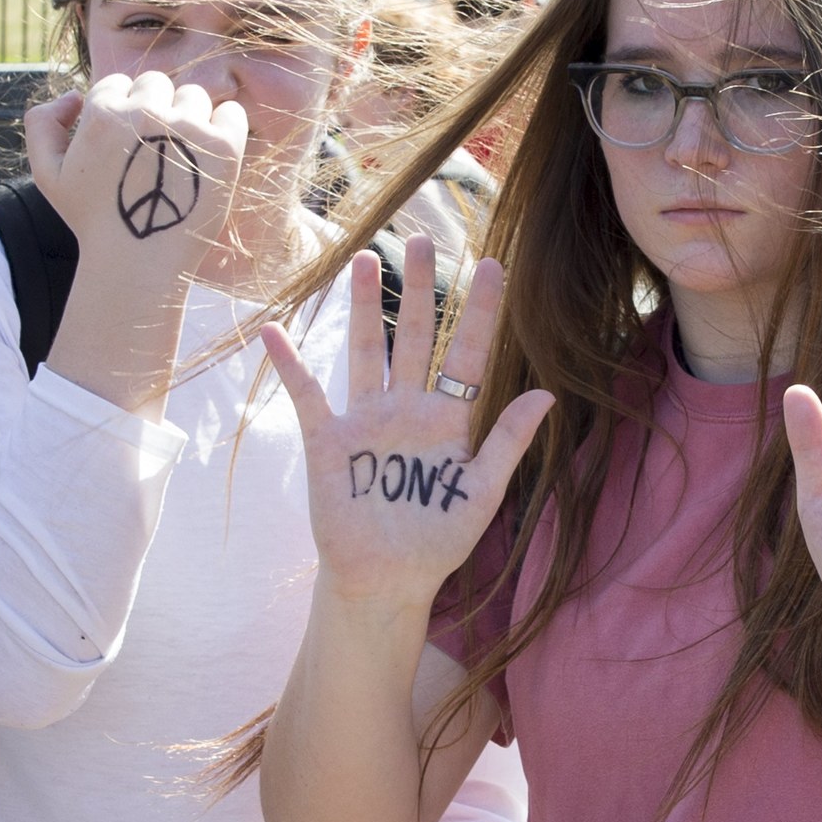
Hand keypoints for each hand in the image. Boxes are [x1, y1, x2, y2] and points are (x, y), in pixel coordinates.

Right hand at [25, 71, 248, 271]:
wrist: (137, 262)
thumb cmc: (92, 220)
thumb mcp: (47, 173)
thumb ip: (42, 123)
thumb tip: (74, 95)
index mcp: (103, 112)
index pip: (119, 83)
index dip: (122, 112)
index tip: (126, 144)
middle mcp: (146, 113)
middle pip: (158, 83)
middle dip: (154, 108)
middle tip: (153, 150)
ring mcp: (188, 128)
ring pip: (194, 96)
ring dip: (188, 117)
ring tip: (179, 159)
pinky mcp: (224, 147)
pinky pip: (232, 112)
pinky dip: (224, 127)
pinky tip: (209, 155)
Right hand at [262, 237, 553, 610]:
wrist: (385, 582)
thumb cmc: (438, 541)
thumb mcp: (483, 491)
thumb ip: (509, 442)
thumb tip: (546, 394)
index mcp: (450, 419)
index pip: (468, 354)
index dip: (480, 312)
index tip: (492, 265)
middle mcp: (409, 409)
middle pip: (416, 337)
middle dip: (421, 289)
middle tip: (423, 240)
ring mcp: (367, 421)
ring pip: (368, 351)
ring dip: (367, 307)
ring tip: (367, 260)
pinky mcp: (329, 441)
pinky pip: (307, 395)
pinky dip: (290, 365)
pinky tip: (275, 331)